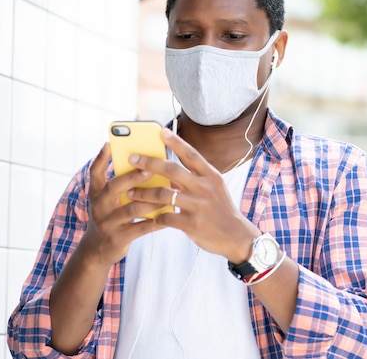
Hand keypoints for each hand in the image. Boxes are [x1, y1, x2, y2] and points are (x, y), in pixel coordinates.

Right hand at [80, 143, 164, 266]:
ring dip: (152, 200)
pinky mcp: (118, 238)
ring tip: (169, 193)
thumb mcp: (107, 200)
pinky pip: (141, 228)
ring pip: (131, 209)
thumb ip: (120, 184)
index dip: (101, 158)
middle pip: (114, 188)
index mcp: (96, 193)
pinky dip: (156, 221)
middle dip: (132, 177)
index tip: (110, 144)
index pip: (95, 172)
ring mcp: (107, 223)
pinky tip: (169, 215)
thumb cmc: (110, 216)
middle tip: (150, 170)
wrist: (97, 249)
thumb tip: (148, 165)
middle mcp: (99, 206)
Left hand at [126, 129, 259, 262]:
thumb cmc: (221, 210)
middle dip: (149, 163)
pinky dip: (154, 216)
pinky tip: (148, 216)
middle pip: (172, 170)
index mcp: (211, 176)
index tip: (161, 131)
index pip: (191, 154)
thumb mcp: (215, 189)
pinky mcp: (192, 224)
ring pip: (163, 194)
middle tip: (132, 159)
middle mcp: (205, 188)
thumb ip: (195, 179)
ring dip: (143, 193)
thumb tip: (169, 172)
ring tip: (130, 192)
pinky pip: (166, 216)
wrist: (236, 236)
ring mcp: (198, 206)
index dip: (176, 142)